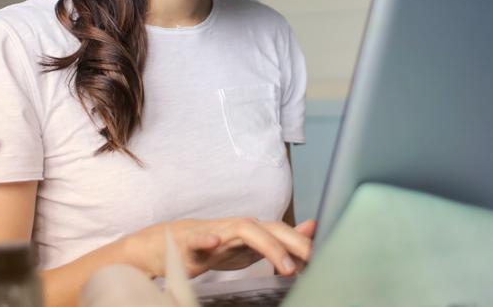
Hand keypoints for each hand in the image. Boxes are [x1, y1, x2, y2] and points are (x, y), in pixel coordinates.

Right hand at [126, 217, 315, 278]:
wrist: (170, 246)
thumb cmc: (214, 246)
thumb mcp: (251, 246)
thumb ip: (281, 239)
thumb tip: (313, 229)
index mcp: (252, 231)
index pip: (283, 233)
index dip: (302, 243)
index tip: (322, 258)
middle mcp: (238, 227)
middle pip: (269, 228)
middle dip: (293, 242)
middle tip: (313, 259)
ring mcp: (216, 232)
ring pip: (243, 230)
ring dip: (266, 246)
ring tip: (285, 266)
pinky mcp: (191, 242)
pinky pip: (199, 239)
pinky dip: (206, 240)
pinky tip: (214, 243)